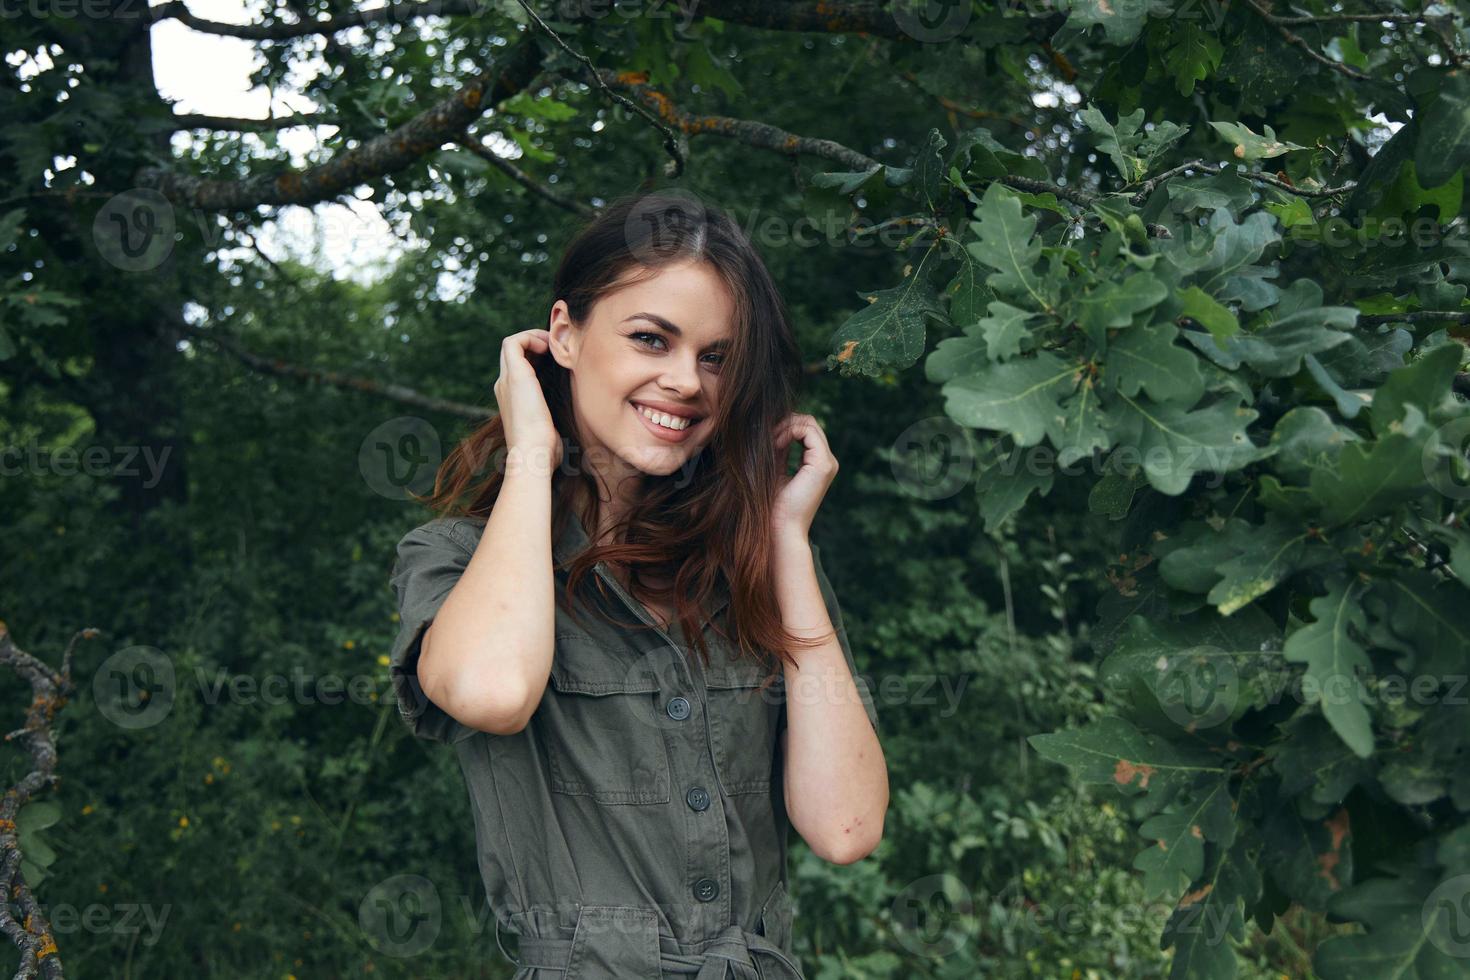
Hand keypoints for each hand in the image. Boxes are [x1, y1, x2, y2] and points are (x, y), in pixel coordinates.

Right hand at [495, 329, 562, 475]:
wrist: (533, 457)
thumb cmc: (546, 452)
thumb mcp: (553, 431)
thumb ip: (559, 419)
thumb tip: (578, 417)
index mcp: (513, 400)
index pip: (520, 368)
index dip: (537, 357)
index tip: (558, 360)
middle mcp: (505, 387)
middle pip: (514, 353)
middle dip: (535, 344)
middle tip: (557, 348)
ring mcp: (507, 381)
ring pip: (511, 345)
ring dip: (533, 337)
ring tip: (553, 344)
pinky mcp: (514, 375)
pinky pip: (513, 342)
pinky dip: (530, 337)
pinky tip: (548, 348)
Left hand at [770, 413, 837, 541]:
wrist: (781, 529)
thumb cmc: (774, 507)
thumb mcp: (775, 470)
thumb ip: (779, 450)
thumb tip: (773, 427)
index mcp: (818, 464)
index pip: (806, 430)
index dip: (785, 426)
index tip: (765, 437)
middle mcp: (827, 462)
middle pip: (809, 423)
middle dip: (785, 422)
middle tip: (765, 434)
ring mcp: (828, 463)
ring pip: (809, 423)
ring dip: (785, 426)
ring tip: (770, 440)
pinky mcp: (823, 465)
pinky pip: (808, 431)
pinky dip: (789, 431)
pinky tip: (776, 443)